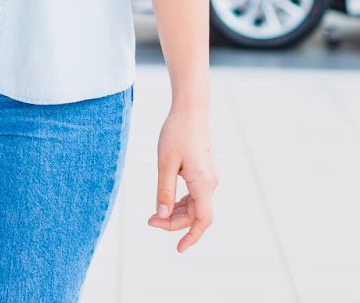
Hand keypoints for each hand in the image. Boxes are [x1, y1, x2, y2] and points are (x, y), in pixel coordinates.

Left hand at [150, 103, 216, 251]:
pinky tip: (166, 204)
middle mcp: (210, 183)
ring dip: (176, 214)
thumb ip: (163, 190)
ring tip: (154, 215)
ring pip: (195, 206)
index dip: (192, 236)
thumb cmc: (176, 133)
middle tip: (149, 220)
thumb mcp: (165, 163)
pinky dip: (181, 203)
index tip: (179, 249)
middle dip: (174, 222)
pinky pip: (195, 196)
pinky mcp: (203, 173)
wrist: (191, 111)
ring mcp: (208, 178)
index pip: (203, 219)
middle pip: (196, 215)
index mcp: (203, 182)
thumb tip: (160, 215)